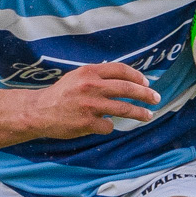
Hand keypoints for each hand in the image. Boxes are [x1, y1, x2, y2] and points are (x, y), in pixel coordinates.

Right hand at [30, 63, 161, 138]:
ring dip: (139, 113)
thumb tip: (125, 79)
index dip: (137, 76)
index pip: (121, 70)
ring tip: (148, 115)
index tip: (146, 83)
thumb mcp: (77, 77)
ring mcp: (90, 106)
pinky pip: (108, 126)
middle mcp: (91, 86)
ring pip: (123, 109)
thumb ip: (98, 76)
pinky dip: (109, 126)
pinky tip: (104, 125)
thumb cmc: (60, 94)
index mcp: (89, 72)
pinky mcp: (87, 123)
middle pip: (127, 88)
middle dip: (145, 94)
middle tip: (156, 98)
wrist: (39, 112)